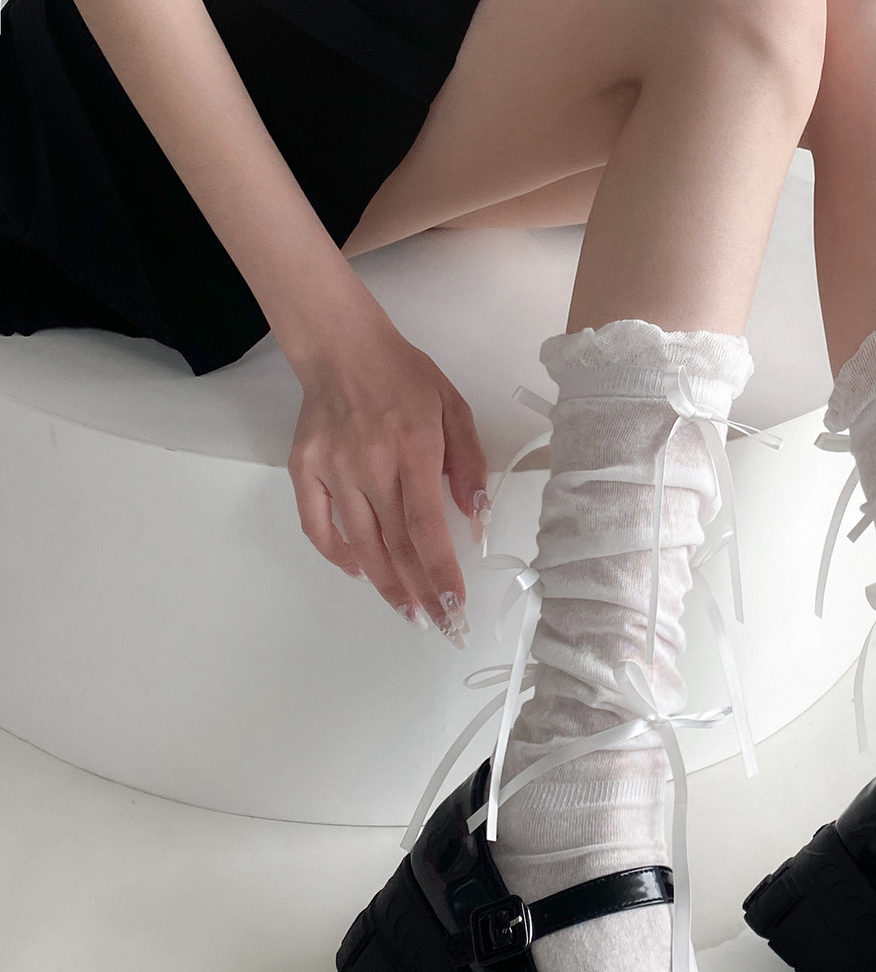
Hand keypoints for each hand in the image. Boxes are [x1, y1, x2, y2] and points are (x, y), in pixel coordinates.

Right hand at [287, 313, 489, 644]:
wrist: (343, 348)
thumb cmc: (405, 378)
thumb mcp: (453, 408)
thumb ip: (468, 462)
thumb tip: (476, 516)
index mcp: (412, 448)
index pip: (426, 527)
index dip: (440, 572)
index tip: (454, 604)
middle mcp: (370, 464)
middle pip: (395, 544)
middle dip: (420, 591)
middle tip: (439, 623)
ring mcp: (332, 469)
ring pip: (359, 542)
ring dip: (384, 583)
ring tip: (406, 610)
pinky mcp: (304, 469)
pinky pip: (317, 524)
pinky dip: (336, 554)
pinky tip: (359, 571)